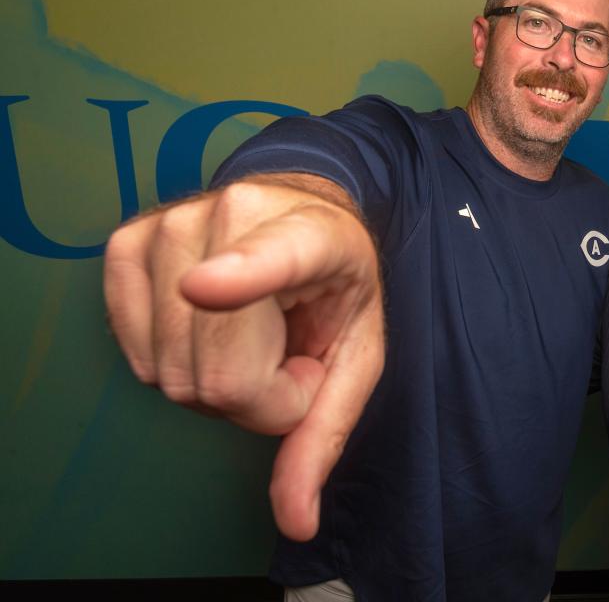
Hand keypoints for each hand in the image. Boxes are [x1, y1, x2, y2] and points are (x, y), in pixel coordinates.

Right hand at [103, 174, 383, 540]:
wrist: (299, 213)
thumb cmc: (334, 288)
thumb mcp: (357, 355)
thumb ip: (325, 434)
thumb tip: (297, 522)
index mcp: (313, 236)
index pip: (272, 259)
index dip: (239, 279)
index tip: (204, 288)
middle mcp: (234, 216)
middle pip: (219, 375)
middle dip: (260, 395)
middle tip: (287, 351)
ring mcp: (170, 226)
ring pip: (172, 376)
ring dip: (219, 383)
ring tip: (253, 334)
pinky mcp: (125, 245)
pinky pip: (137, 360)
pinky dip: (176, 366)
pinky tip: (210, 330)